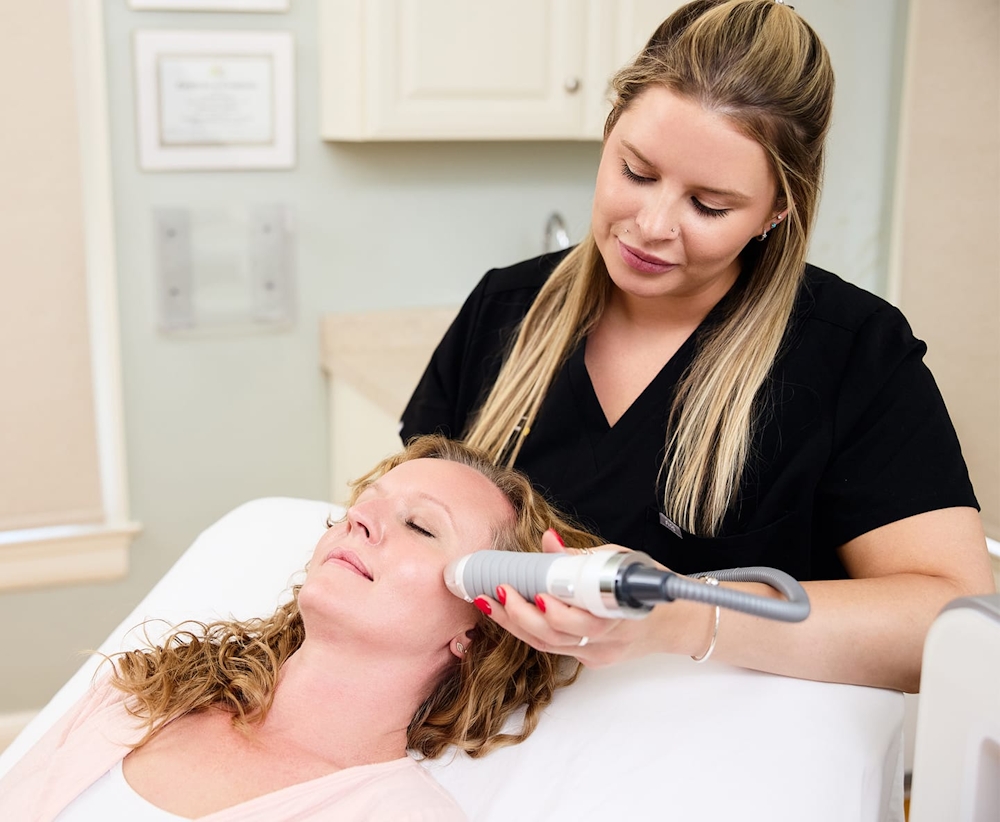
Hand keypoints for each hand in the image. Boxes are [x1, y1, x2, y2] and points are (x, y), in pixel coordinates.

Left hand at [473, 530, 662, 666]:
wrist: (672, 624)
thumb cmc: (646, 586)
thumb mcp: (620, 562)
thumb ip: (582, 558)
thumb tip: (548, 540)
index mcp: (622, 612)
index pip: (587, 621)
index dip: (559, 613)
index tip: (537, 594)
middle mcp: (609, 638)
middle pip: (559, 637)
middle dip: (522, 616)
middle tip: (500, 592)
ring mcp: (598, 653)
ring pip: (549, 646)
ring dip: (514, 624)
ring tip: (490, 602)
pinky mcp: (589, 659)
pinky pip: (552, 648)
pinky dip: (528, 630)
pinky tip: (507, 613)